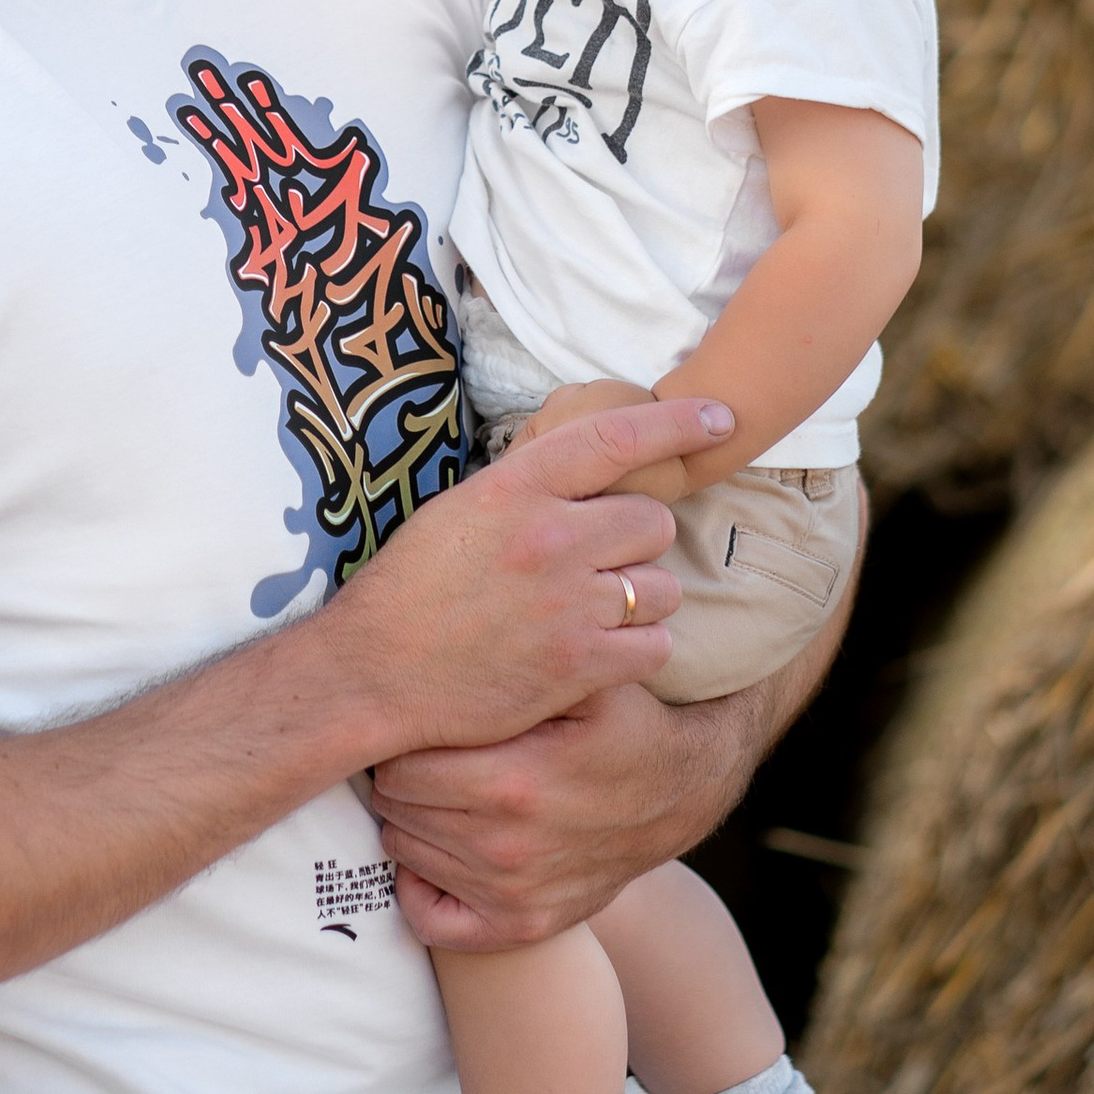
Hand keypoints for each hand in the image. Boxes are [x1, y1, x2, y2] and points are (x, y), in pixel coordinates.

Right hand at [320, 394, 728, 767]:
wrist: (372, 674)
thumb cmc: (408, 591)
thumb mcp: (457, 511)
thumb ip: (524, 489)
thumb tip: (583, 474)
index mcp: (514, 488)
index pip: (616, 437)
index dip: (679, 423)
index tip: (721, 419)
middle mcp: (550, 537)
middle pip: (653, 521)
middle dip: (637, 542)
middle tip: (601, 562)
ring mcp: (568, 603)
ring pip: (660, 587)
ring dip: (638, 600)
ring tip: (593, 613)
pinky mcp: (579, 665)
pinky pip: (653, 646)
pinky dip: (635, 650)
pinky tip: (598, 653)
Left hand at [373, 597, 850, 950]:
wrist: (679, 792)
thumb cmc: (620, 721)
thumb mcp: (589, 678)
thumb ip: (526, 662)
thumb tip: (457, 633)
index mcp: (515, 783)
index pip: (401, 764)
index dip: (405, 734)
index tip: (424, 716)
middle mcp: (507, 849)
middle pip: (395, 806)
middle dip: (400, 771)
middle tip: (427, 745)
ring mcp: (514, 894)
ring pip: (404, 850)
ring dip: (412, 818)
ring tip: (442, 783)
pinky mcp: (523, 924)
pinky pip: (430, 918)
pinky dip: (422, 883)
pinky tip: (442, 846)